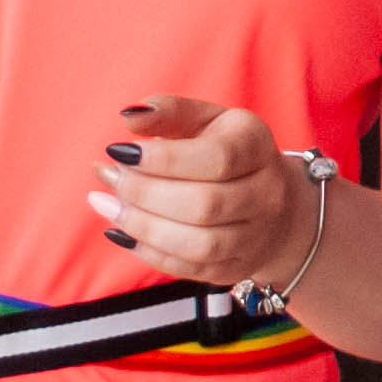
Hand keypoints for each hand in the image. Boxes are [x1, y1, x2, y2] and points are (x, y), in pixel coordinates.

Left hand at [89, 96, 308, 289]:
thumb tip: (129, 117)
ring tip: (107, 206)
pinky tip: (122, 233)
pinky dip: (149, 252)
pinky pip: (190, 269)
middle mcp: (267, 193)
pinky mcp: (236, 267)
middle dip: (145, 194)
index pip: (217, 158)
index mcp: (257, 146)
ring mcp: (255, 235)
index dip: (164, 159)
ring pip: (199, 244)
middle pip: (205, 205)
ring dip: (143, 227)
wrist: (274, 203)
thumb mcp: (205, 120)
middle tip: (108, 178)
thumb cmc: (226, 152)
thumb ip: (169, 112)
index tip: (119, 151)